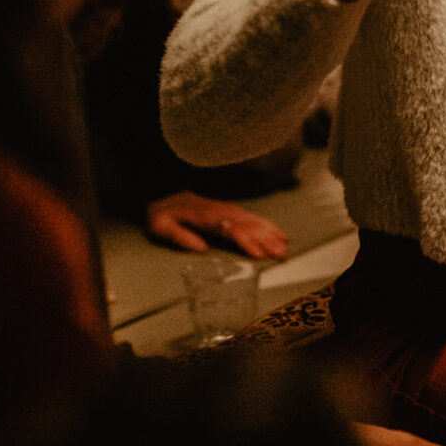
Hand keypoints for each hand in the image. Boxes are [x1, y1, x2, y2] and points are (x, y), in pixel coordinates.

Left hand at [144, 193, 288, 258]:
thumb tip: (201, 249)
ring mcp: (227, 209)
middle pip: (247, 225)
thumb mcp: (161, 226)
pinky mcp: (230, 210)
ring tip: (285, 247)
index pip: (230, 229)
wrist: (162, 191)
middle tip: (281, 255)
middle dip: (266, 240)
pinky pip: (252, 217)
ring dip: (270, 233)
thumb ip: (179, 236)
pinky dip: (267, 225)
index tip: (259, 254)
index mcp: (205, 217)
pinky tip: (278, 233)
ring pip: (253, 220)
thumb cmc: (161, 213)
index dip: (245, 241)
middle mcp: (220, 211)